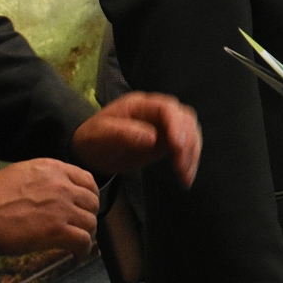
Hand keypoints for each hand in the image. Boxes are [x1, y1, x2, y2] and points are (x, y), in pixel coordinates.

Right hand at [0, 158, 99, 255]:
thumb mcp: (20, 174)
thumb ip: (42, 180)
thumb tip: (48, 193)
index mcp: (53, 169)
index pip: (86, 180)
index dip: (89, 195)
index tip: (84, 205)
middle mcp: (62, 186)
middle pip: (92, 202)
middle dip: (87, 215)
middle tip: (79, 225)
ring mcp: (62, 208)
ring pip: (90, 222)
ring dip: (85, 233)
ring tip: (76, 242)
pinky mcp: (57, 230)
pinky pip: (83, 241)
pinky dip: (83, 249)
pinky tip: (76, 254)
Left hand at [73, 92, 201, 185]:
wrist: (91, 153)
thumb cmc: (93, 139)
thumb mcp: (102, 134)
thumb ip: (125, 133)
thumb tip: (152, 138)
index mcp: (140, 105)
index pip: (167, 108)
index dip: (176, 125)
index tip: (177, 146)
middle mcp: (156, 112)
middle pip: (185, 119)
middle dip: (187, 141)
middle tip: (180, 165)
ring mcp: (164, 126)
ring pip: (190, 133)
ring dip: (192, 153)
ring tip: (184, 175)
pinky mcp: (167, 142)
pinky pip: (186, 147)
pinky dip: (189, 161)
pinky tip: (185, 177)